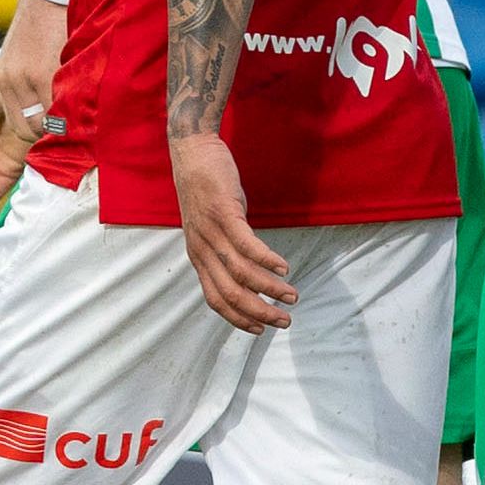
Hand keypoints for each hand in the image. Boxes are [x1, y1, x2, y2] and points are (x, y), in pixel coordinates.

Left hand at [170, 133, 297, 330]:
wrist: (192, 154)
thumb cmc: (206, 190)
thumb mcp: (212, 226)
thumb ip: (225, 248)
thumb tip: (249, 265)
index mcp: (198, 257)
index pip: (215, 300)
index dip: (238, 319)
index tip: (261, 330)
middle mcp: (202, 250)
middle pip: (230, 293)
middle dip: (259, 312)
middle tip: (284, 321)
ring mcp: (211, 233)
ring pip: (240, 273)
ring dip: (269, 288)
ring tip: (292, 295)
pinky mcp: (223, 214)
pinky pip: (246, 244)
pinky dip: (266, 260)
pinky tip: (284, 267)